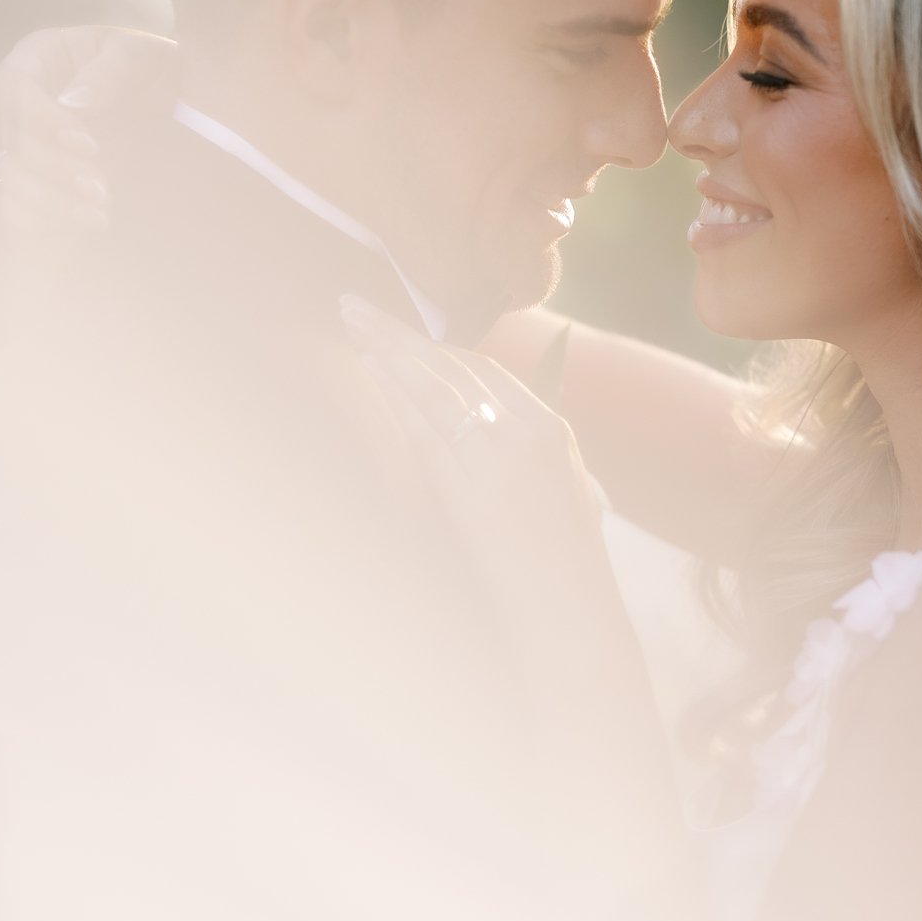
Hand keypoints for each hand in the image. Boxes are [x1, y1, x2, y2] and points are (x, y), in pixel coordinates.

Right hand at [0, 25, 177, 229]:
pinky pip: (23, 205)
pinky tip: (94, 220)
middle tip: (101, 188)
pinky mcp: (35, 175)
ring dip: (55, 200)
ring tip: (101, 207)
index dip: (46, 123)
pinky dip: (56, 218)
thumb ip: (108, 73)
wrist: (164, 98)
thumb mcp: (138, 55)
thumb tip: (71, 105)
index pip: (17, 91)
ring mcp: (21, 139)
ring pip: (13, 178)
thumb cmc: (147, 65)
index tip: (90, 146)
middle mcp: (17, 100)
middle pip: (13, 141)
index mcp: (36, 58)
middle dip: (57, 169)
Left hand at [339, 293, 612, 639]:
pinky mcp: (475, 487)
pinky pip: (425, 427)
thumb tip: (479, 434)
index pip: (485, 372)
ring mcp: (502, 457)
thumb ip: (527, 457)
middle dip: (400, 334)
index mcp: (552, 430)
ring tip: (349, 319)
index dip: (434, 349)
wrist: (572, 614)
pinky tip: (368, 367)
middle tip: (354, 306)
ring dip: (386, 348)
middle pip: (454, 367)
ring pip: (434, 386)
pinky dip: (394, 392)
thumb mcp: (563, 495)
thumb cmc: (564, 569)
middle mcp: (529, 432)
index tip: (398, 334)